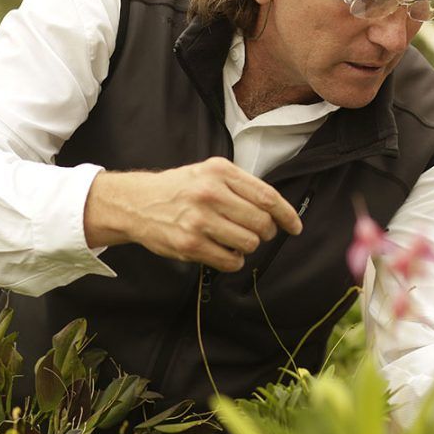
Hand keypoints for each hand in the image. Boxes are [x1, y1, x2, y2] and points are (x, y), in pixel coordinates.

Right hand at [82, 157, 301, 270]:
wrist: (138, 203)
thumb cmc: (181, 189)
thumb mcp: (210, 173)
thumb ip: (241, 186)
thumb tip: (277, 210)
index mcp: (220, 172)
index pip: (267, 196)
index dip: (287, 215)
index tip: (295, 226)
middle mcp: (210, 193)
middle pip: (261, 223)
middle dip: (266, 232)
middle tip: (257, 232)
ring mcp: (199, 220)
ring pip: (249, 243)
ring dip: (248, 247)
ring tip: (236, 241)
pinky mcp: (190, 244)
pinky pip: (230, 261)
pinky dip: (234, 261)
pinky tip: (225, 251)